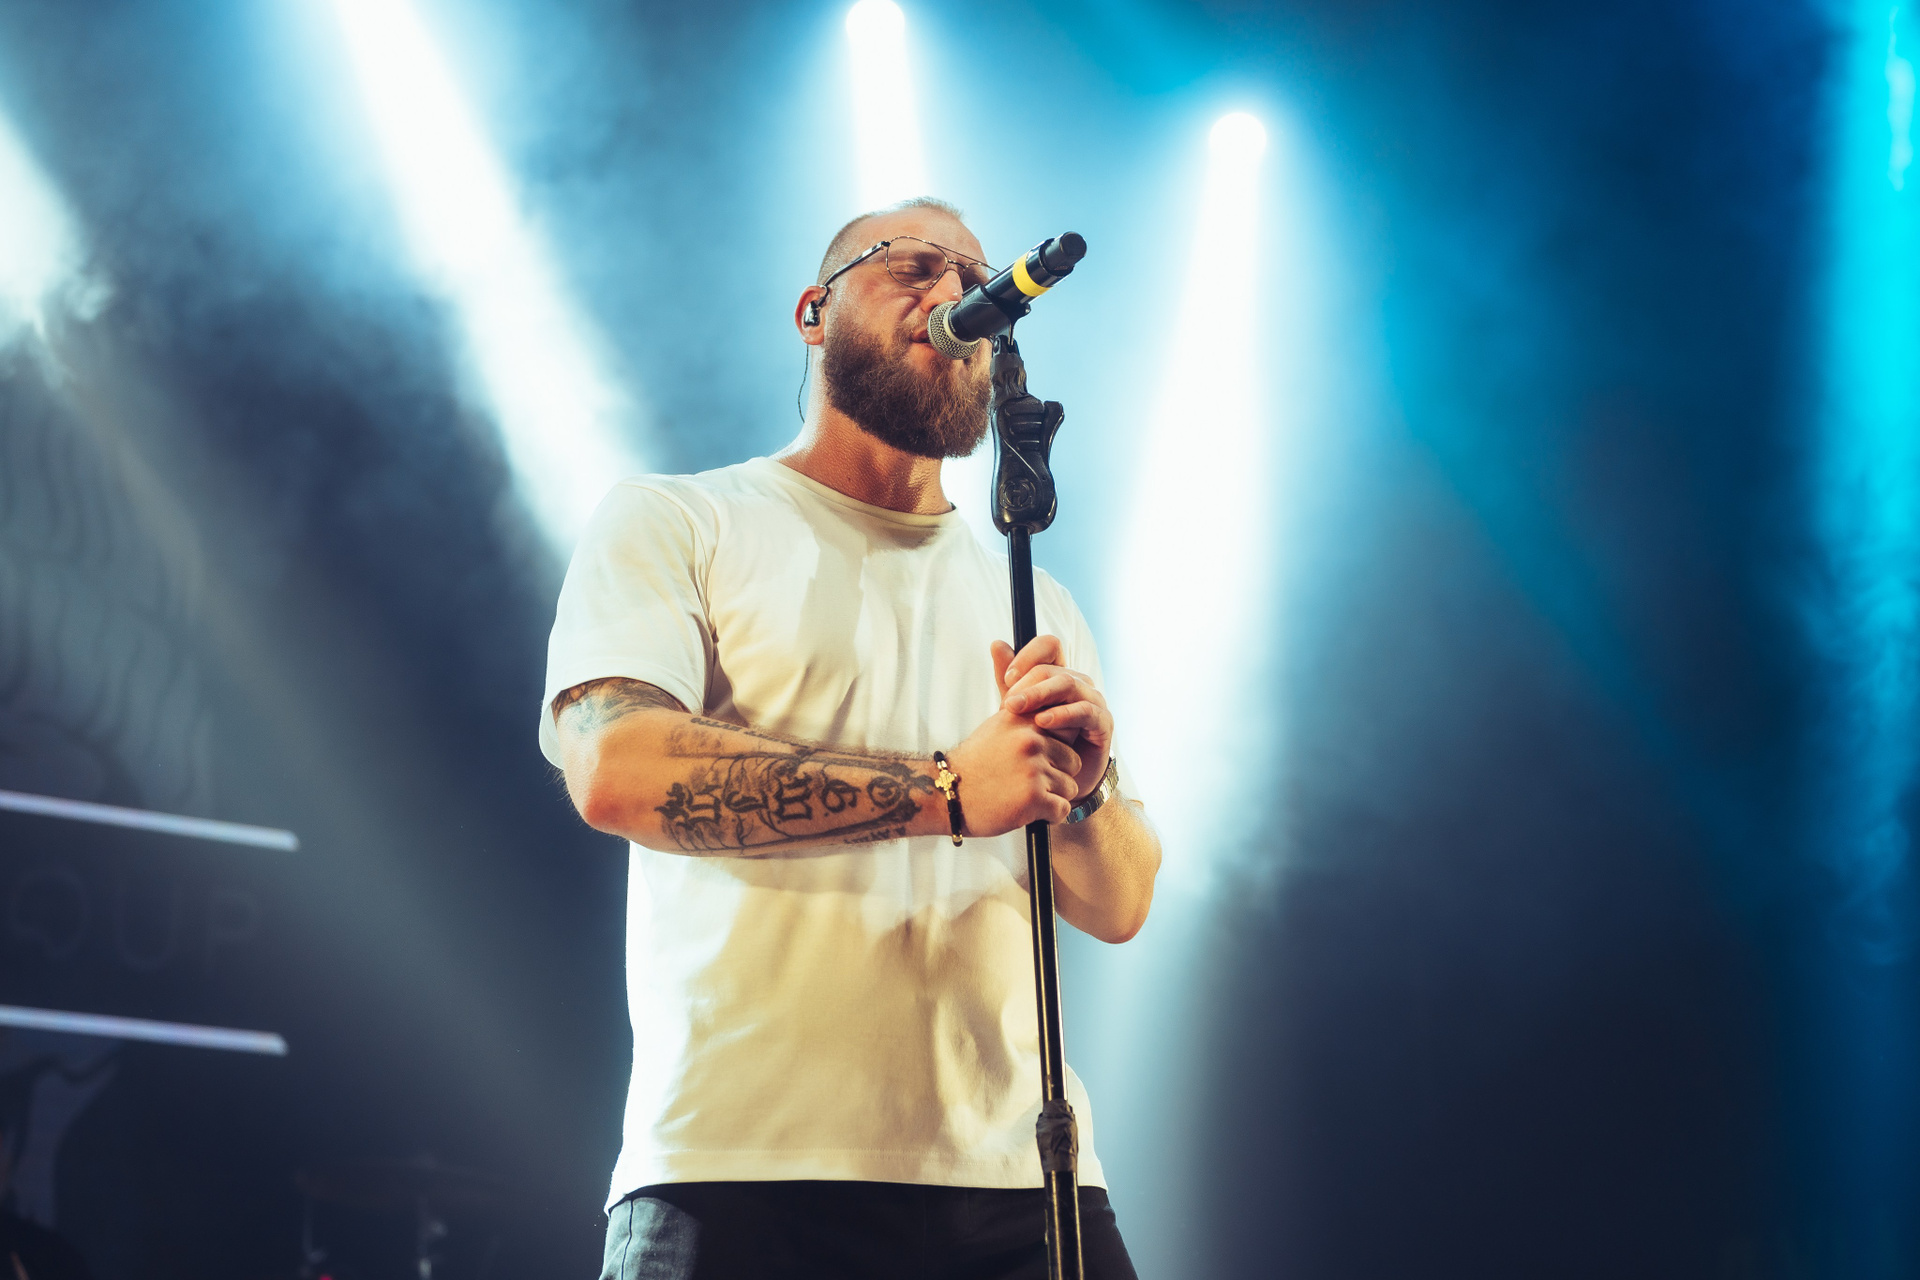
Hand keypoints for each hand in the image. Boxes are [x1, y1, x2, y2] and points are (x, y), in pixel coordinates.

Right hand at [947, 703, 1084, 835]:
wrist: (945, 792)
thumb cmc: (972, 765)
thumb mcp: (998, 729)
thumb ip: (1027, 723)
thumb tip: (1055, 718)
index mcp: (1024, 720)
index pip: (1066, 732)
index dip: (1057, 752)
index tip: (1042, 762)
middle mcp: (1031, 740)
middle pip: (1073, 762)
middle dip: (1057, 777)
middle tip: (1030, 785)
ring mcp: (1034, 769)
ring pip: (1070, 788)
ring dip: (1052, 798)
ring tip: (1025, 798)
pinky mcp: (1034, 797)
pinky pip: (1062, 809)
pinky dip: (1049, 816)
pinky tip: (1028, 812)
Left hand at [993, 636, 1112, 801]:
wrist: (1059, 782)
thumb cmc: (1040, 743)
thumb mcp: (1020, 711)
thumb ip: (1009, 681)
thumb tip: (997, 644)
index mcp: (1059, 674)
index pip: (1049, 646)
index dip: (1027, 656)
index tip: (1007, 678)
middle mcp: (1079, 683)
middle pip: (1053, 668)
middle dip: (1026, 683)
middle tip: (1006, 703)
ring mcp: (1093, 701)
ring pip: (1068, 684)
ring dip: (1039, 695)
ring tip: (1015, 709)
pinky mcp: (1103, 723)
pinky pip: (1084, 711)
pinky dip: (1062, 714)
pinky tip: (1042, 722)